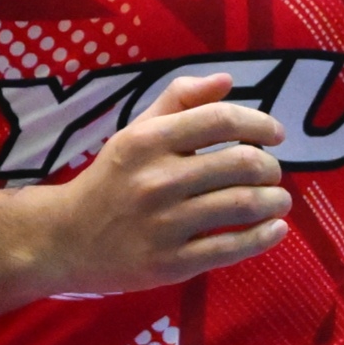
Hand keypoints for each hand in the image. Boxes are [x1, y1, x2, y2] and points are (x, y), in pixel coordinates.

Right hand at [30, 73, 291, 294]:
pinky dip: (263, 237)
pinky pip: (231, 249)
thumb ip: (180, 99)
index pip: (221, 119)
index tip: (275, 135)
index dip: (259, 123)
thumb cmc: (111, 179)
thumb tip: (227, 80)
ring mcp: (164, 224)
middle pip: (240, 163)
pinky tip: (275, 230)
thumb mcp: (136, 131)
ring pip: (242, 205)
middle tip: (272, 173)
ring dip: (274, 200)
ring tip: (279, 199)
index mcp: (149, 140)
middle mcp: (157, 179)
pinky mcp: (170, 264)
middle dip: (270, 167)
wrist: (65, 239)